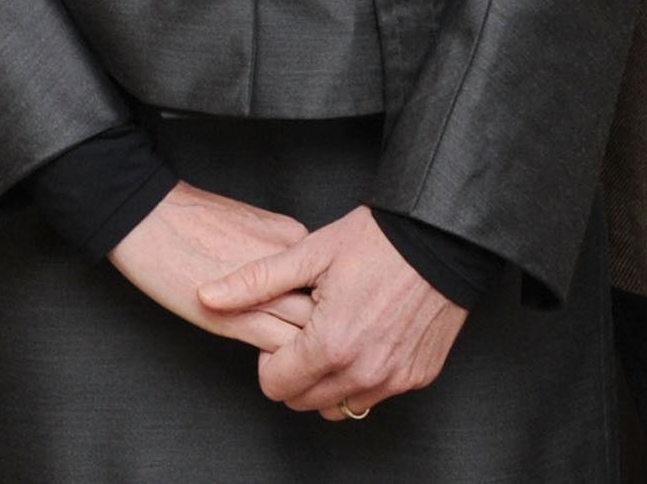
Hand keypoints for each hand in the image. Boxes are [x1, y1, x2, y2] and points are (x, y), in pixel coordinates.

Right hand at [107, 182, 316, 352]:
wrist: (148, 216)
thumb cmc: (188, 218)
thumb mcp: (249, 224)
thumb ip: (278, 253)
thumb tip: (291, 279)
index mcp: (290, 239)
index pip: (328, 281)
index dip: (326, 303)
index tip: (320, 316)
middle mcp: (287, 265)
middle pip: (328, 307)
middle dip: (329, 329)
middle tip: (326, 348)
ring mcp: (265, 292)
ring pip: (310, 333)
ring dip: (311, 351)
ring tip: (306, 364)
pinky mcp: (240, 318)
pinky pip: (280, 348)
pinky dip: (286, 362)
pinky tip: (279, 365)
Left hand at [201, 206, 465, 417]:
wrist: (439, 240)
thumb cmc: (374, 242)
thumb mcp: (307, 254)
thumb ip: (253, 282)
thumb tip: (206, 295)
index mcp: (330, 345)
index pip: (276, 385)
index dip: (269, 358)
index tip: (281, 330)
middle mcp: (364, 373)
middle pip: (305, 402)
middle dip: (294, 372)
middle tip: (304, 330)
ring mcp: (394, 379)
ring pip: (340, 406)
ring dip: (327, 381)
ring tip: (331, 335)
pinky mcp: (418, 377)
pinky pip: (376, 396)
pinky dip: (361, 377)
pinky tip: (362, 338)